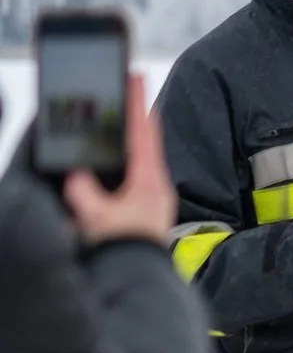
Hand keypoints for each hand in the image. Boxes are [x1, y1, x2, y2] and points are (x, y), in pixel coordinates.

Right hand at [62, 73, 175, 244]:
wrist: (139, 275)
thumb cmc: (125, 248)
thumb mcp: (97, 217)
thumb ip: (84, 193)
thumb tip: (77, 177)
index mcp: (148, 179)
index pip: (143, 131)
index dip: (137, 101)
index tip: (135, 76)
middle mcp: (156, 184)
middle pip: (146, 139)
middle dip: (135, 115)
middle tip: (127, 90)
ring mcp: (154, 195)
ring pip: (142, 157)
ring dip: (131, 137)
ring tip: (121, 117)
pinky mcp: (147, 207)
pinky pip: (137, 174)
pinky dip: (127, 159)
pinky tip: (117, 158)